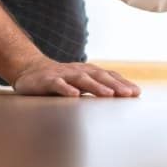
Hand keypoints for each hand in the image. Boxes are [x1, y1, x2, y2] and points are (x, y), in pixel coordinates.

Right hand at [13, 58, 140, 97]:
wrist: (30, 71)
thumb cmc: (62, 80)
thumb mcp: (82, 83)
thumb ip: (99, 88)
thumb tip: (125, 96)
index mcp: (88, 72)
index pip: (109, 75)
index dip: (122, 83)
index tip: (137, 93)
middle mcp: (78, 71)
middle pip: (99, 76)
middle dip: (115, 85)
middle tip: (128, 94)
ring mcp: (63, 74)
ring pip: (81, 80)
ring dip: (96, 87)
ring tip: (108, 94)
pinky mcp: (47, 80)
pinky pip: (58, 84)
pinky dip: (66, 89)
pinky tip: (74, 95)